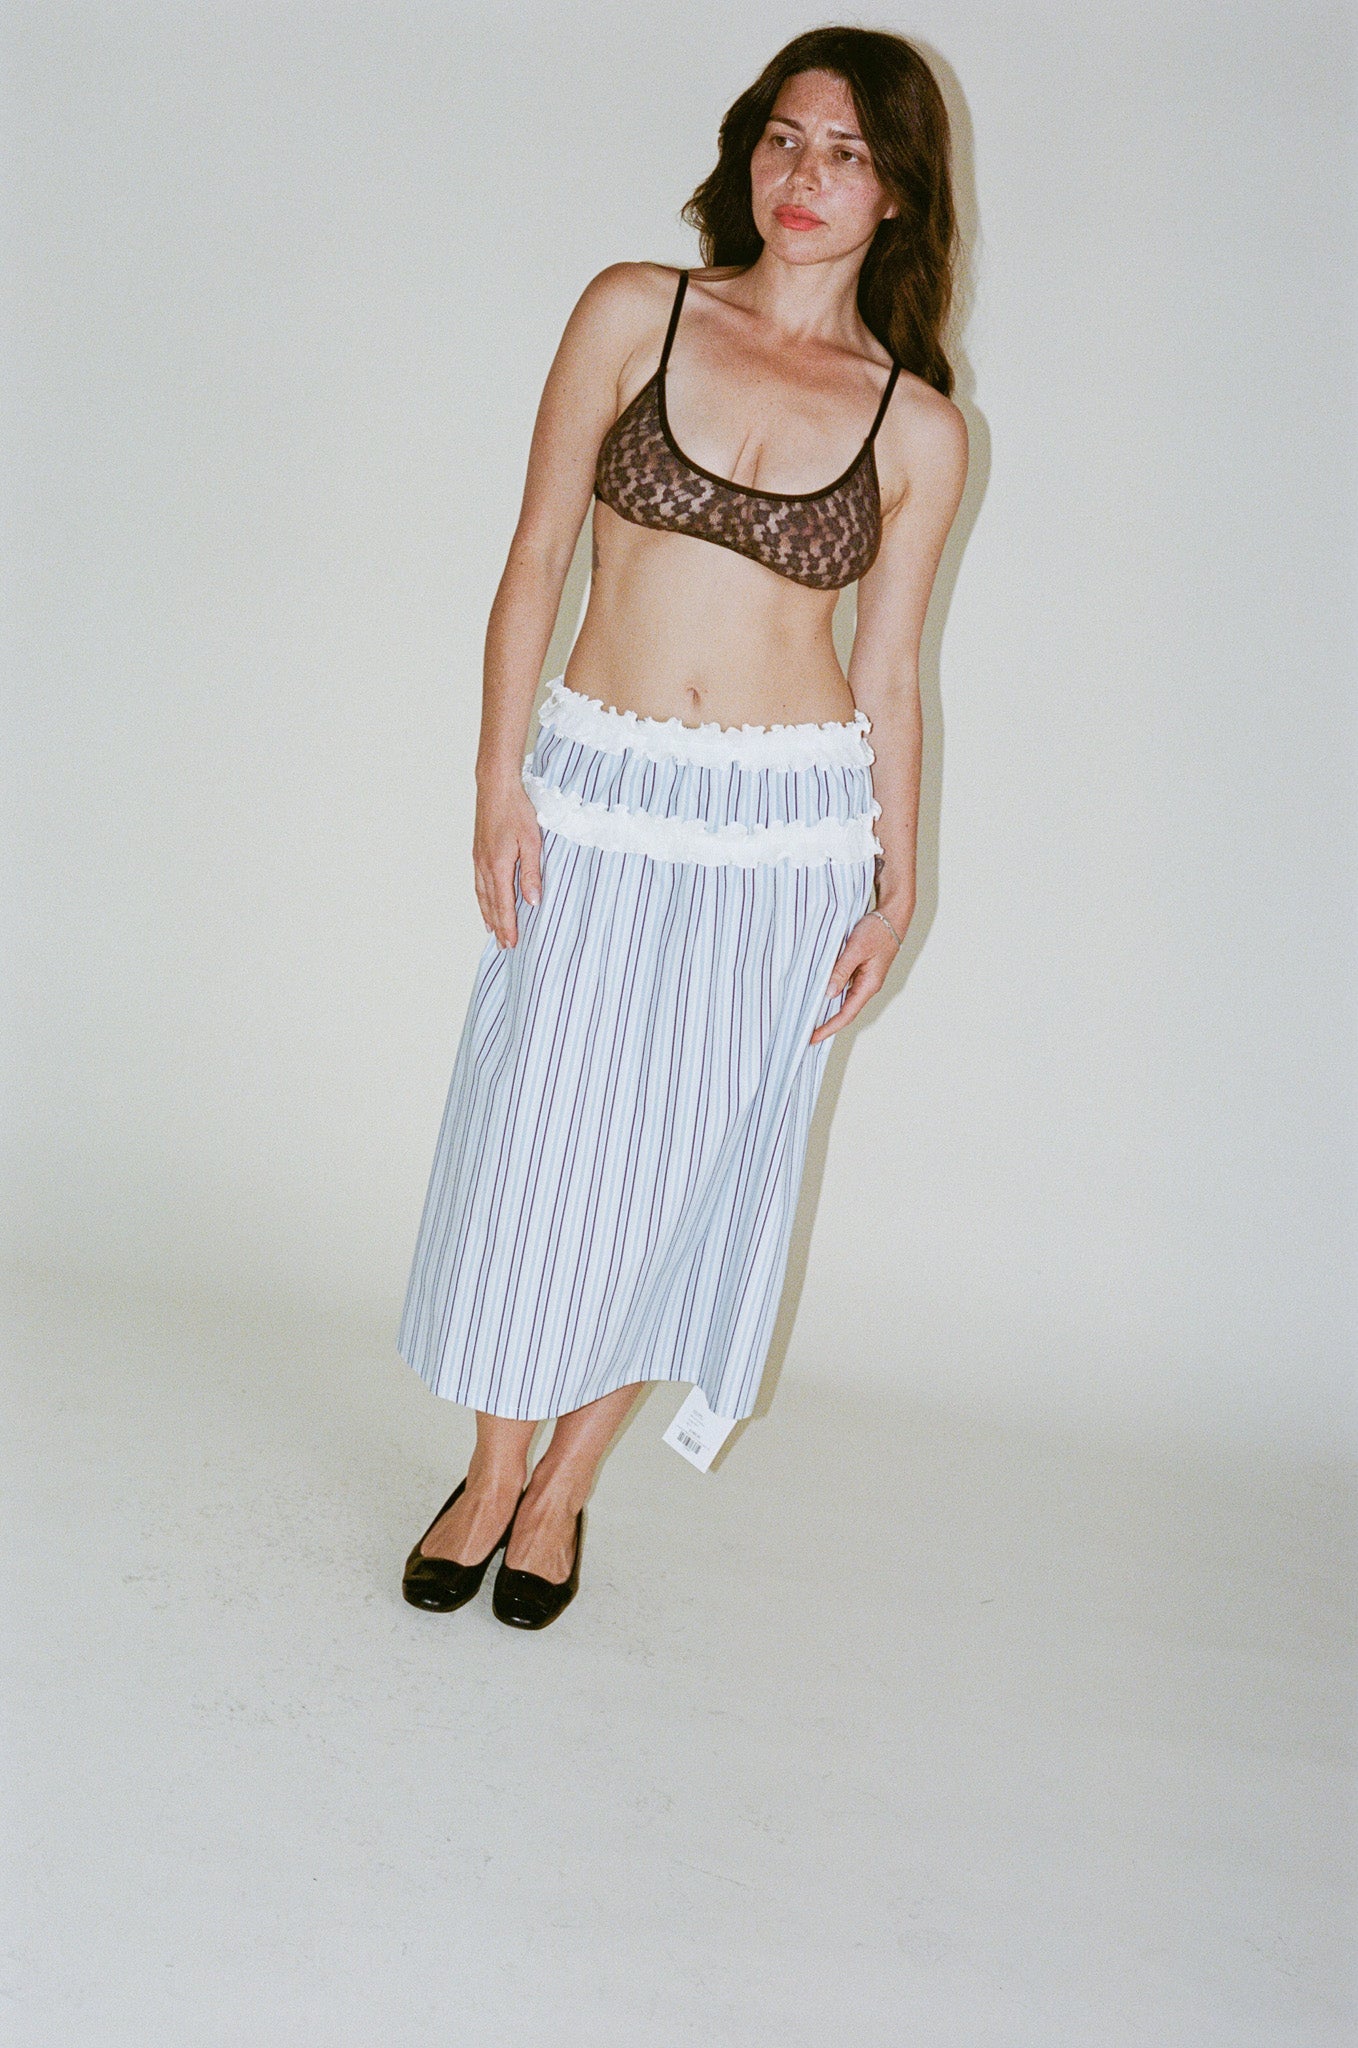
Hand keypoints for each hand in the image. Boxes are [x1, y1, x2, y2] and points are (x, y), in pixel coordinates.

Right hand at [473, 784, 542, 947]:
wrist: (495, 786)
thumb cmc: (516, 809)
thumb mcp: (532, 841)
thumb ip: (531, 873)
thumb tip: (533, 901)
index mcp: (498, 866)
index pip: (503, 905)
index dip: (508, 926)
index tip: (511, 944)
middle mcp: (484, 866)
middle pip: (490, 904)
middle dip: (497, 926)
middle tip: (504, 945)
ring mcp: (479, 859)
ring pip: (482, 895)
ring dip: (488, 915)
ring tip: (493, 931)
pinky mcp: (478, 852)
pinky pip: (479, 883)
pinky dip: (482, 898)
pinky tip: (486, 901)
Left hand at [808, 910, 902, 1044]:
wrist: (892, 916)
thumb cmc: (877, 931)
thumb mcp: (855, 949)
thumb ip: (841, 970)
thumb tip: (828, 993)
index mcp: (869, 985)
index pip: (846, 1014)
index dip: (829, 1028)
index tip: (813, 1038)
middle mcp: (867, 986)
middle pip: (845, 1012)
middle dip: (827, 1024)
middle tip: (806, 1034)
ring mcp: (864, 979)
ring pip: (843, 1000)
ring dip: (828, 1010)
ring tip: (808, 1018)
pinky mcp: (860, 971)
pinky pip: (844, 987)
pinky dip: (830, 994)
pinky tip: (818, 995)